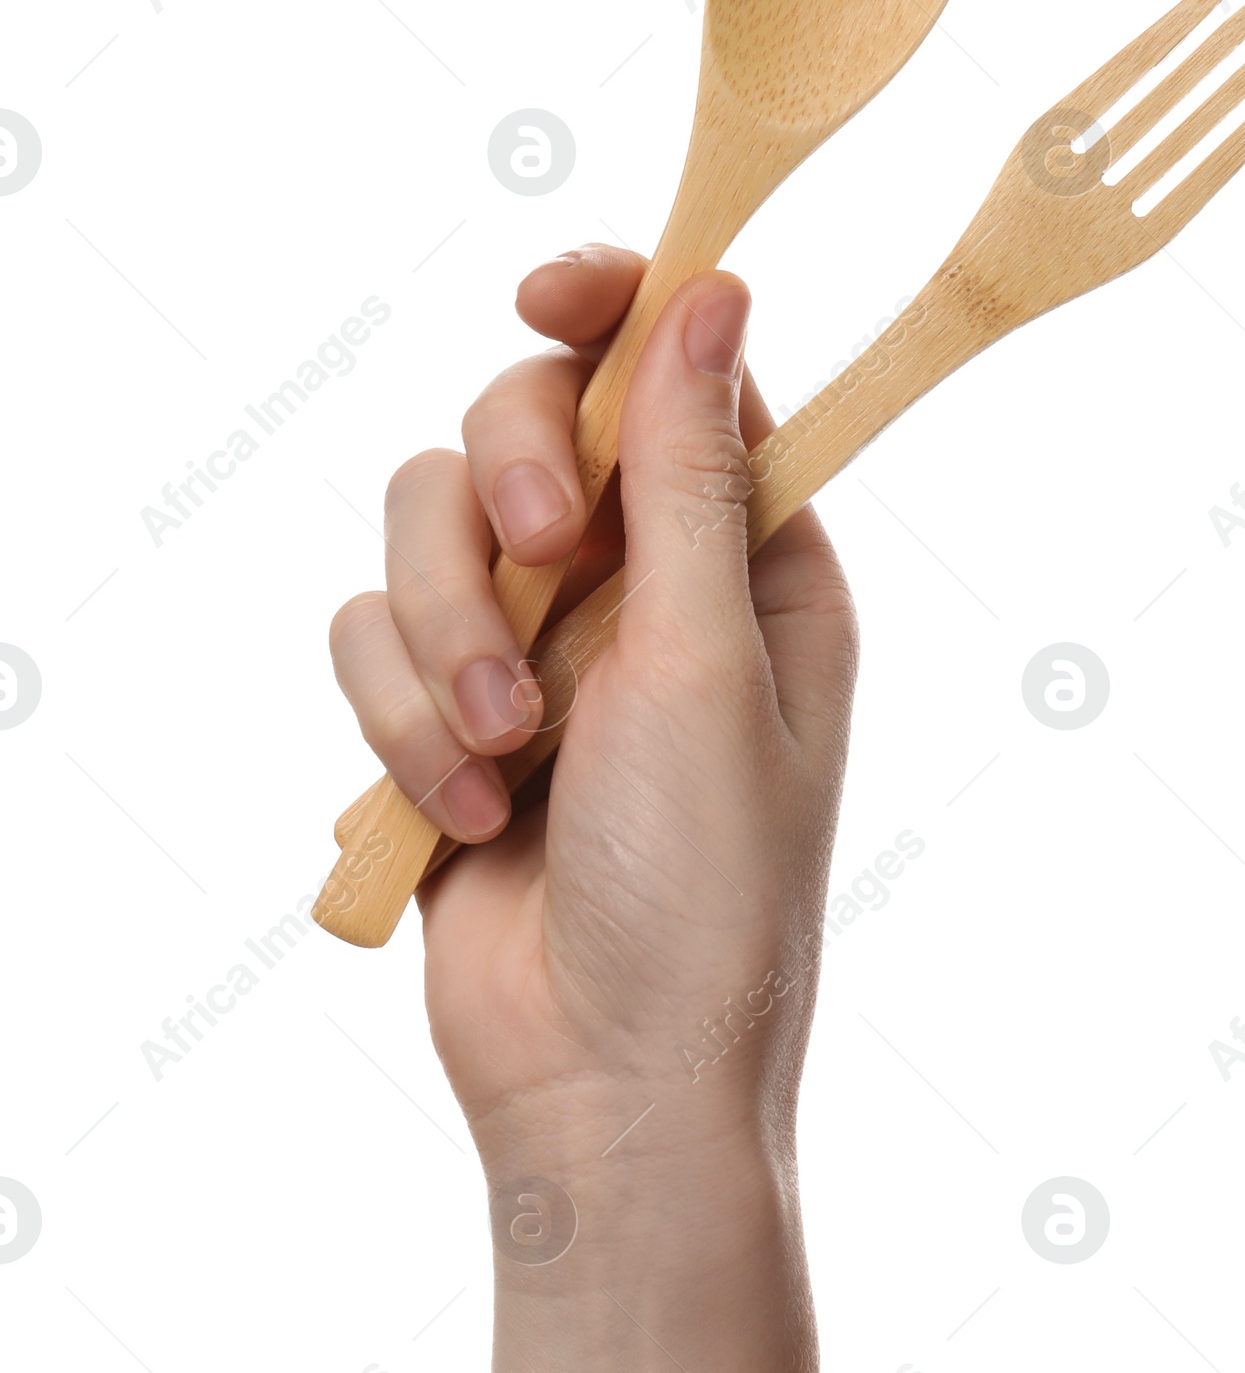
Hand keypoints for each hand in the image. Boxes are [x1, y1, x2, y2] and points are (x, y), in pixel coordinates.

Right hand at [328, 247, 857, 1161]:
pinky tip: (465, 815)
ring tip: (503, 755)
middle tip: (543, 564)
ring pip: (423, 528)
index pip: (676, 373)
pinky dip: (401, 722)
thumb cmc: (704, 891)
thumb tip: (715, 290)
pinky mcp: (441, 718)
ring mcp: (534, 652)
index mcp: (750, 564)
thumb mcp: (712, 665)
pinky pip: (366, 637)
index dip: (611, 307)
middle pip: (524, 423)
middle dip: (508, 493)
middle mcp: (643, 590)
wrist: (608, 1082)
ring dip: (445, 637)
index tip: (544, 292)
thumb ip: (692, 475)